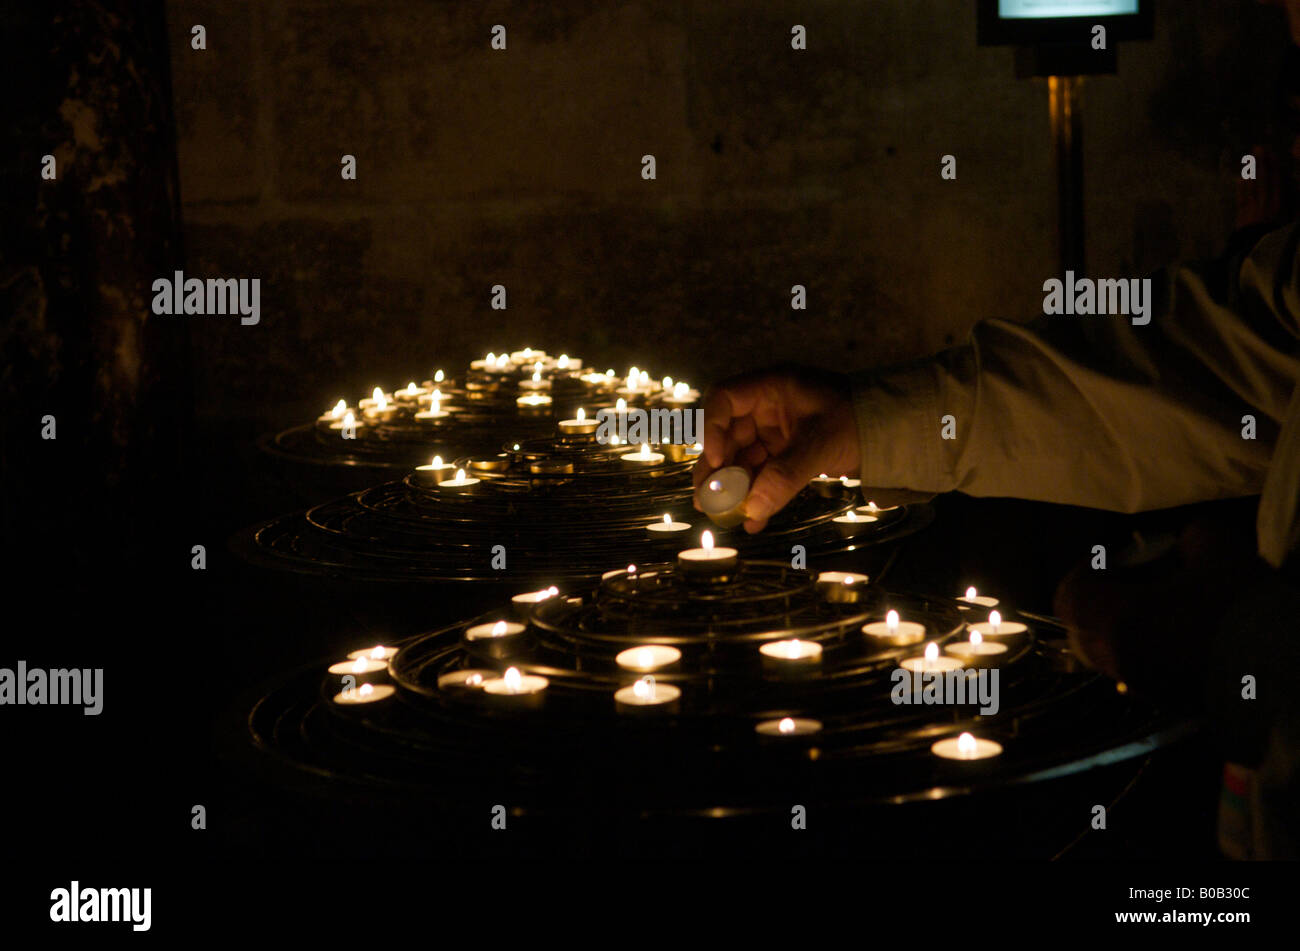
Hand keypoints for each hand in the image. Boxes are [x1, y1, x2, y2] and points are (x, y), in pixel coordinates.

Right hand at [694, 365, 858, 532]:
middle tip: (706, 499)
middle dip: (718, 469)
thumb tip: (753, 509)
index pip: (724, 400)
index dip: (713, 429)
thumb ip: (786, 475)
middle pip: (729, 435)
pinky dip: (759, 495)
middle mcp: (769, 407)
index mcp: (773, 387)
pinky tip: (754, 520)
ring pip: (744, 459)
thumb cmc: (862, 420)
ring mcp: (778, 432)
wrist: (899, 431)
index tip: (718, 461)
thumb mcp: (822, 443)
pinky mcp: (789, 455)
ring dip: (734, 487)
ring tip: (724, 515)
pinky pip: (765, 475)